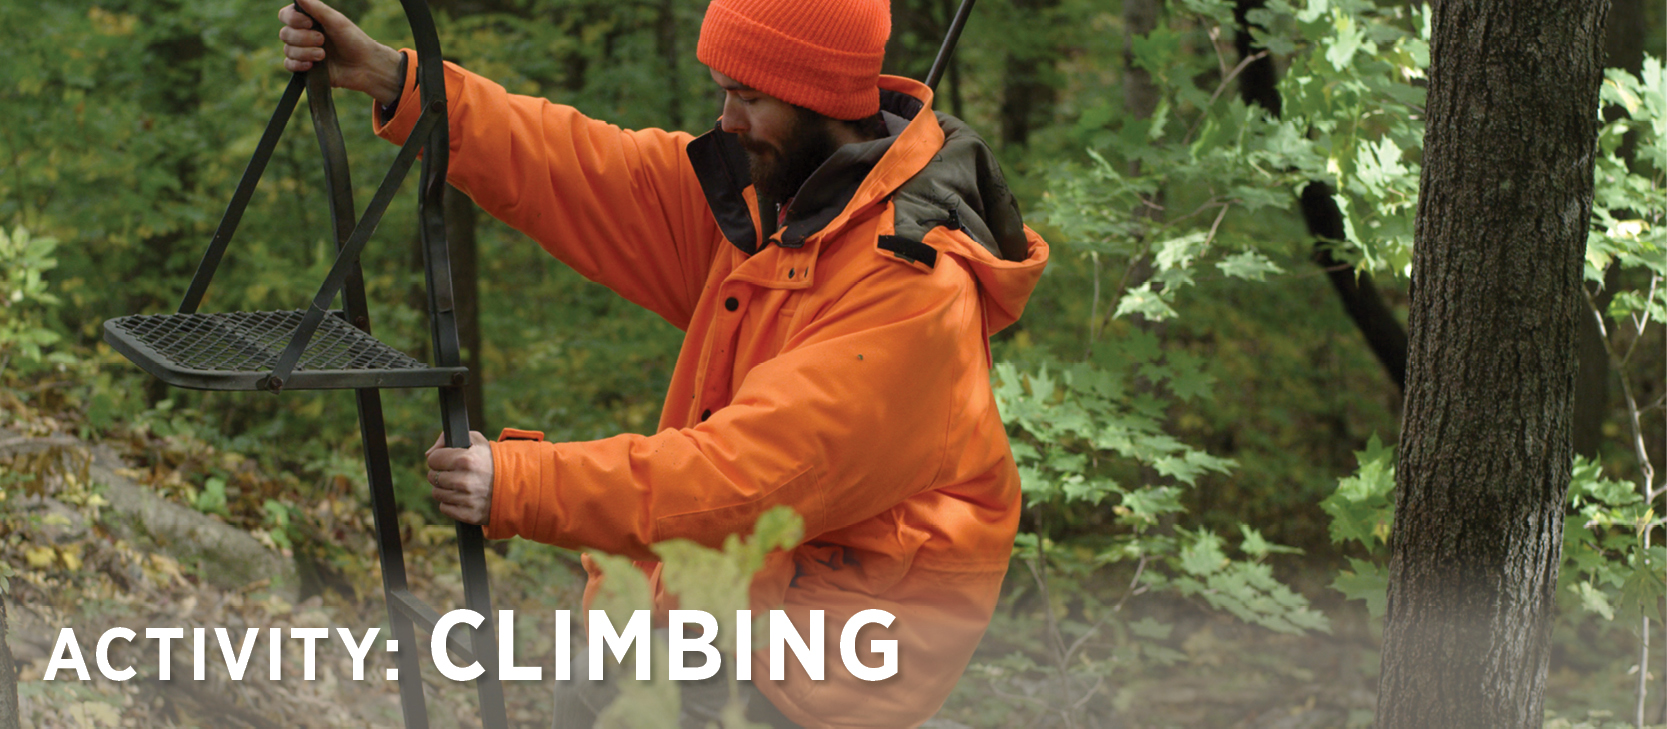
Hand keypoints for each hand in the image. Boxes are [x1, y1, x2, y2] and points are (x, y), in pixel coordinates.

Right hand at [278, 0, 404, 104]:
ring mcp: (304, 52)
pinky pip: (289, 65)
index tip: (309, 23)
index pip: (285, 16)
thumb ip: (315, 7)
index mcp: (309, 20)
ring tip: (323, 55)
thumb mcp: (336, 21)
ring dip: (305, 52)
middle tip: (322, 40)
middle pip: (285, 34)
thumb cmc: (354, 40)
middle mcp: (304, 35)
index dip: (293, 19)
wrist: (365, 66)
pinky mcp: (306, 69)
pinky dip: (298, 64)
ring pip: (288, 50)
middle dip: (303, 38)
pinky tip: (311, 65)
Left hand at [427, 431, 493, 524]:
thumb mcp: (476, 441)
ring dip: (445, 489)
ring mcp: (466, 499)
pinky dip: (451, 503)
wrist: (515, 485)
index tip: (447, 461)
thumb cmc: (492, 461)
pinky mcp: (468, 514)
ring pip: (436, 494)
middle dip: (441, 474)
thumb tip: (428, 454)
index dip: (439, 459)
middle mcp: (464, 480)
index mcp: (465, 460)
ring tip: (459, 485)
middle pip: (432, 477)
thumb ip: (448, 439)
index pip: (432, 459)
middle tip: (454, 473)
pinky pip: (444, 508)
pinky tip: (463, 497)